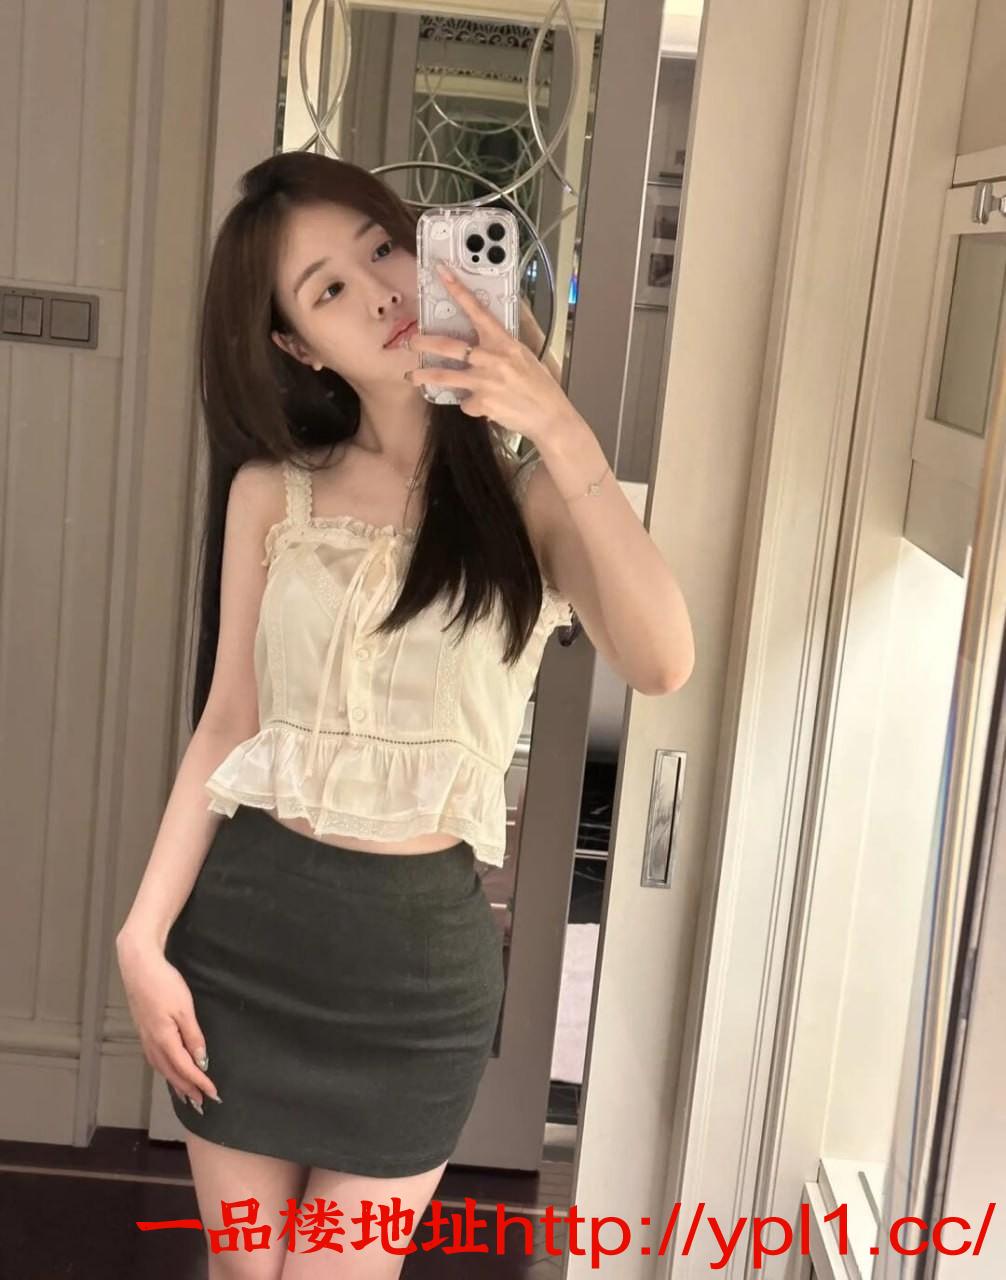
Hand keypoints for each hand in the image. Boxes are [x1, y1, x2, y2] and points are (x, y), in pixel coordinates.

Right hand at [116, 934, 220, 1111]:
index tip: (213, 1094)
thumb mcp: (185, 1009)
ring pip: (162, 1069)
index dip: (200, 1083)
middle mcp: (153, 1044)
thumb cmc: (164, 984)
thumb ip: (193, 1037)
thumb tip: (201, 1061)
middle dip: (188, 1090)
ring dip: (176, 1083)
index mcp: (164, 1040)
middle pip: (172, 1074)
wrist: (139, 967)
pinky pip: (156, 1060)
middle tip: (202, 1104)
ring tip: (187, 1095)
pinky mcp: (144, 1031)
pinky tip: (171, 1071)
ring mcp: (146, 1038)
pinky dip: (167, 1071)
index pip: (185, 1070)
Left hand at [405, 263, 579, 448]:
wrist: (549, 416)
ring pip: (445, 377)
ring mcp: (485, 381)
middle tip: (410, 342)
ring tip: (411, 377)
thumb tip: (480, 343)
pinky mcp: (482, 403)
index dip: (458, 290)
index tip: (442, 273)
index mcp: (504, 342)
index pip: (478, 310)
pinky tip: (484, 406)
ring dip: (424, 377)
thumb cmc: (539, 386)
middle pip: (449, 346)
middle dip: (424, 343)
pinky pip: (465, 402)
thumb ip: (500, 348)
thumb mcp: (523, 357)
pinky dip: (470, 405)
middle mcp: (492, 358)